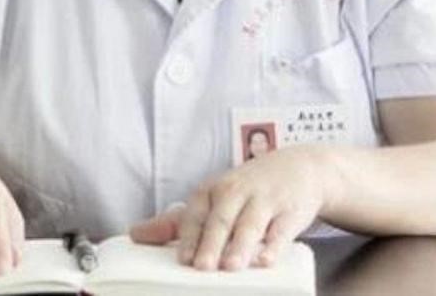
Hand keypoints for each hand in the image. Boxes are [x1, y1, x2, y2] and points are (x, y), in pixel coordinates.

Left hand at [129, 145, 327, 270]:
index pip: (196, 214)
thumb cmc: (249, 189)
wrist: (300, 168)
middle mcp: (236, 192)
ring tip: (231, 266)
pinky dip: (274, 245)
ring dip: (240, 245)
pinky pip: (281, 230)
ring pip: (250, 223)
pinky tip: (266, 260)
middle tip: (202, 267)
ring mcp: (265, 199)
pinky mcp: (290, 211)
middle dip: (211, 243)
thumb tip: (135, 234)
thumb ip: (177, 222)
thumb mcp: (213, 199)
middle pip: (221, 219)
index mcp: (213, 191)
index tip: (182, 259)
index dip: (190, 237)